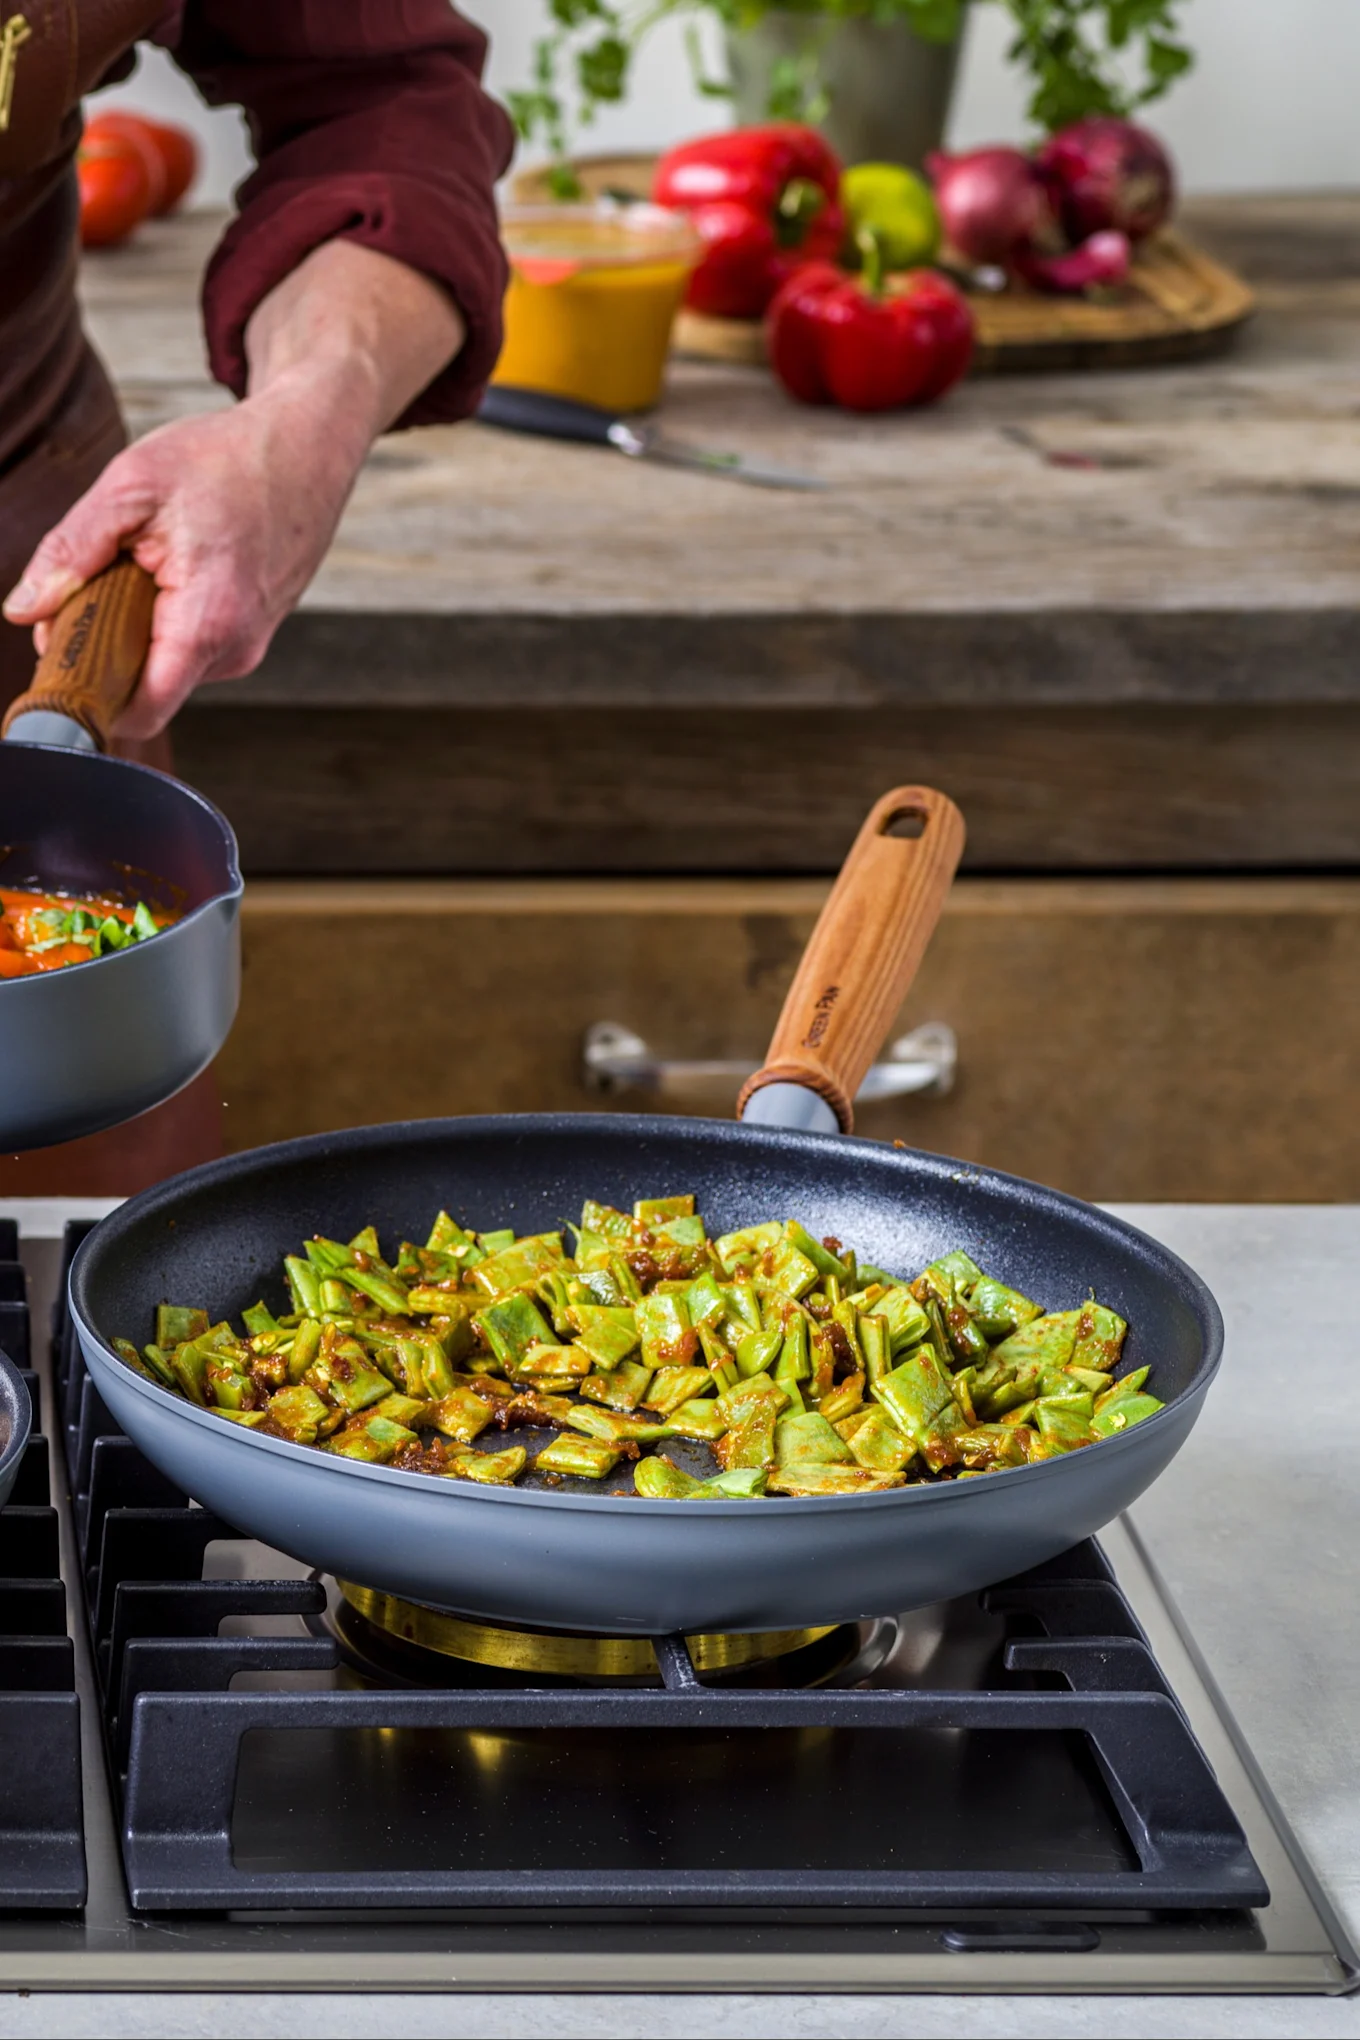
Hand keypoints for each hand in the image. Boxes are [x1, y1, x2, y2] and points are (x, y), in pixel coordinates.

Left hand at [2, 375, 366, 737]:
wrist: (305, 449)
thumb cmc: (228, 459)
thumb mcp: (131, 487)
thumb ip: (70, 552)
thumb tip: (24, 609)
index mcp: (208, 621)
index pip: (140, 709)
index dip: (90, 698)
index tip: (58, 663)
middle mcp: (236, 649)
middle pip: (144, 686)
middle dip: (105, 647)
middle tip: (91, 585)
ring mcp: (249, 645)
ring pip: (165, 665)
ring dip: (136, 627)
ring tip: (144, 564)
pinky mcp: (252, 634)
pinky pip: (190, 645)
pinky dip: (165, 617)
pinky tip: (173, 568)